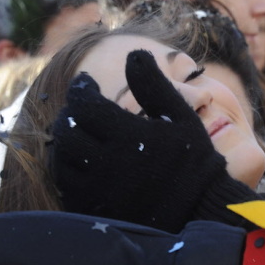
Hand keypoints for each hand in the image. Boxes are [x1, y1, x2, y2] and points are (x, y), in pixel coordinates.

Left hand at [52, 50, 254, 232]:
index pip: (84, 104)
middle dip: (69, 115)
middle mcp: (108, 163)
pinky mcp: (96, 211)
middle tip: (79, 109)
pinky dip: (68, 171)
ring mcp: (99, 191)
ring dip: (65, 143)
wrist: (202, 210)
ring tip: (78, 134)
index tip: (86, 83)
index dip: (81, 89)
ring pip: (62, 161)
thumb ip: (154, 85)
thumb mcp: (181, 117)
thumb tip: (133, 54)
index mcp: (128, 135)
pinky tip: (81, 163)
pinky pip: (67, 188)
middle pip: (67, 132)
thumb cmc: (194, 161)